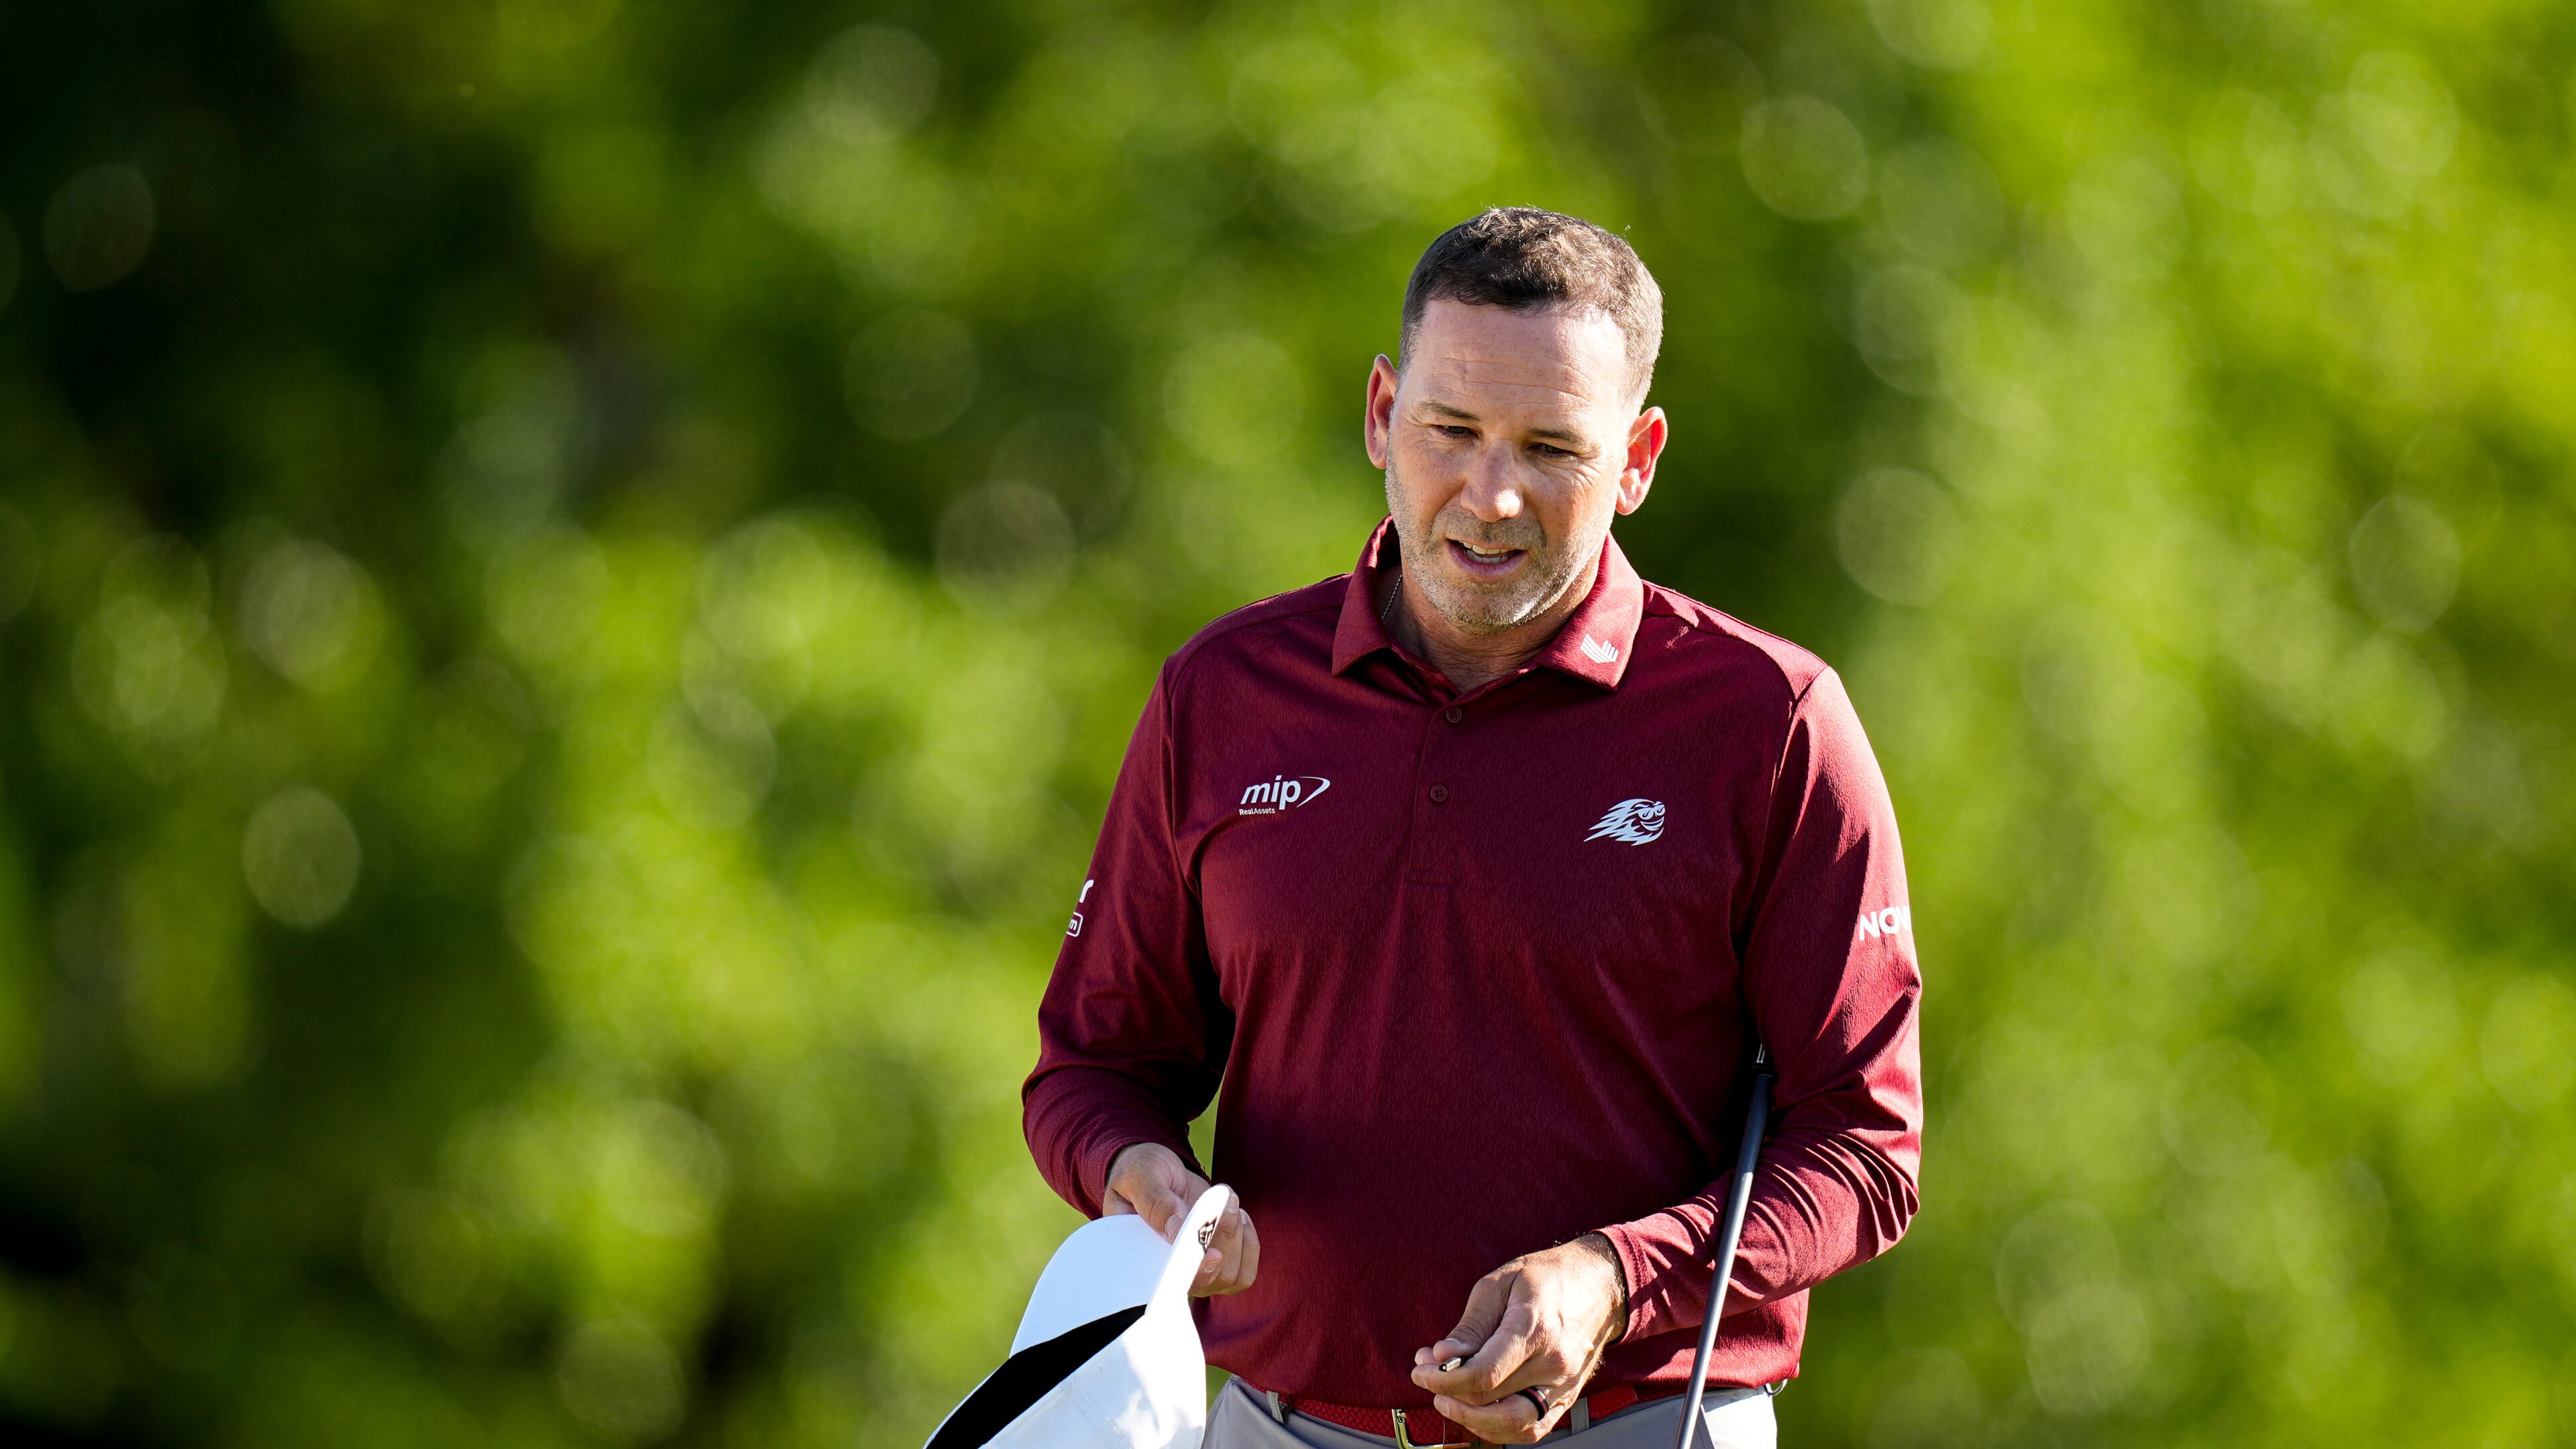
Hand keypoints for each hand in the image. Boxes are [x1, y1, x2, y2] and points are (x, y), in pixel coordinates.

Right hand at [1102, 1142, 1258, 1295]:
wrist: (1156, 1171)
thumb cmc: (1140, 1172)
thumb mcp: (1140, 1176)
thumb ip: (1155, 1201)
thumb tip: (1176, 1231)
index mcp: (1139, 1259)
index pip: (1167, 1281)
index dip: (1192, 1272)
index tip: (1212, 1253)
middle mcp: (1168, 1272)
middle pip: (1206, 1280)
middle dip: (1223, 1241)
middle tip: (1226, 1200)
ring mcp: (1193, 1271)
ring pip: (1229, 1276)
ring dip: (1236, 1237)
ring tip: (1228, 1201)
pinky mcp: (1216, 1263)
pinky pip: (1244, 1273)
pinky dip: (1249, 1244)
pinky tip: (1238, 1216)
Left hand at [1408, 1234, 1626, 1443]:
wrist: (1599, 1286)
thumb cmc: (1547, 1279)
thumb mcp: (1500, 1283)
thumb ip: (1471, 1325)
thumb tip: (1441, 1357)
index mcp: (1534, 1327)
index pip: (1484, 1373)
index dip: (1444, 1378)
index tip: (1422, 1368)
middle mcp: (1554, 1363)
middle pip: (1491, 1399)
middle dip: (1447, 1392)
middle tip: (1426, 1374)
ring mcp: (1563, 1385)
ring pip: (1512, 1424)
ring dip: (1471, 1418)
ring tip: (1447, 1398)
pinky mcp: (1566, 1398)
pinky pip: (1532, 1429)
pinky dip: (1498, 1428)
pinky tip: (1476, 1411)